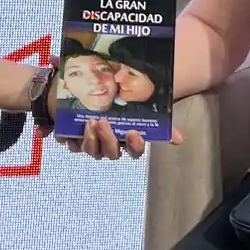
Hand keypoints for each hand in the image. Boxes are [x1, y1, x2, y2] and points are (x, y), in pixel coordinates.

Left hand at [54, 116, 183, 159]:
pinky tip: (69, 133)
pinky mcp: (74, 140)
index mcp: (125, 141)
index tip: (133, 133)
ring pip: (91, 151)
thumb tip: (180, 139)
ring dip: (90, 139)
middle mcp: (109, 146)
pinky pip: (72, 145)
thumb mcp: (137, 109)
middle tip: (104, 122)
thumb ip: (159, 123)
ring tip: (89, 122)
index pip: (134, 152)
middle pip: (110, 153)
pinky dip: (69, 140)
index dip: (134, 146)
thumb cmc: (117, 108)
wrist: (88, 97)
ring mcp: (91, 144)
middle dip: (108, 139)